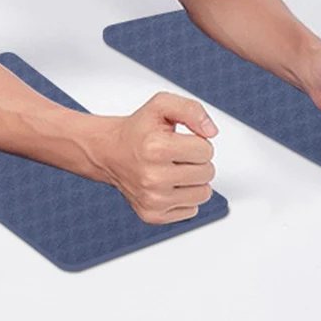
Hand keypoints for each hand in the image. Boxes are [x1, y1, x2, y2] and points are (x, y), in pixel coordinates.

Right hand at [103, 92, 217, 224]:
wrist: (109, 151)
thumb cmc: (137, 130)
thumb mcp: (161, 105)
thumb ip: (191, 109)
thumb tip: (211, 131)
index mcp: (156, 147)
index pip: (206, 150)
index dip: (197, 141)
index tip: (180, 140)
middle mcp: (153, 177)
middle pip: (207, 173)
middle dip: (197, 161)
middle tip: (176, 154)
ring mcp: (153, 199)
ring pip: (203, 194)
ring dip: (193, 180)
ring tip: (174, 169)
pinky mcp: (152, 215)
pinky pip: (192, 210)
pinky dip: (184, 197)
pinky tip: (168, 185)